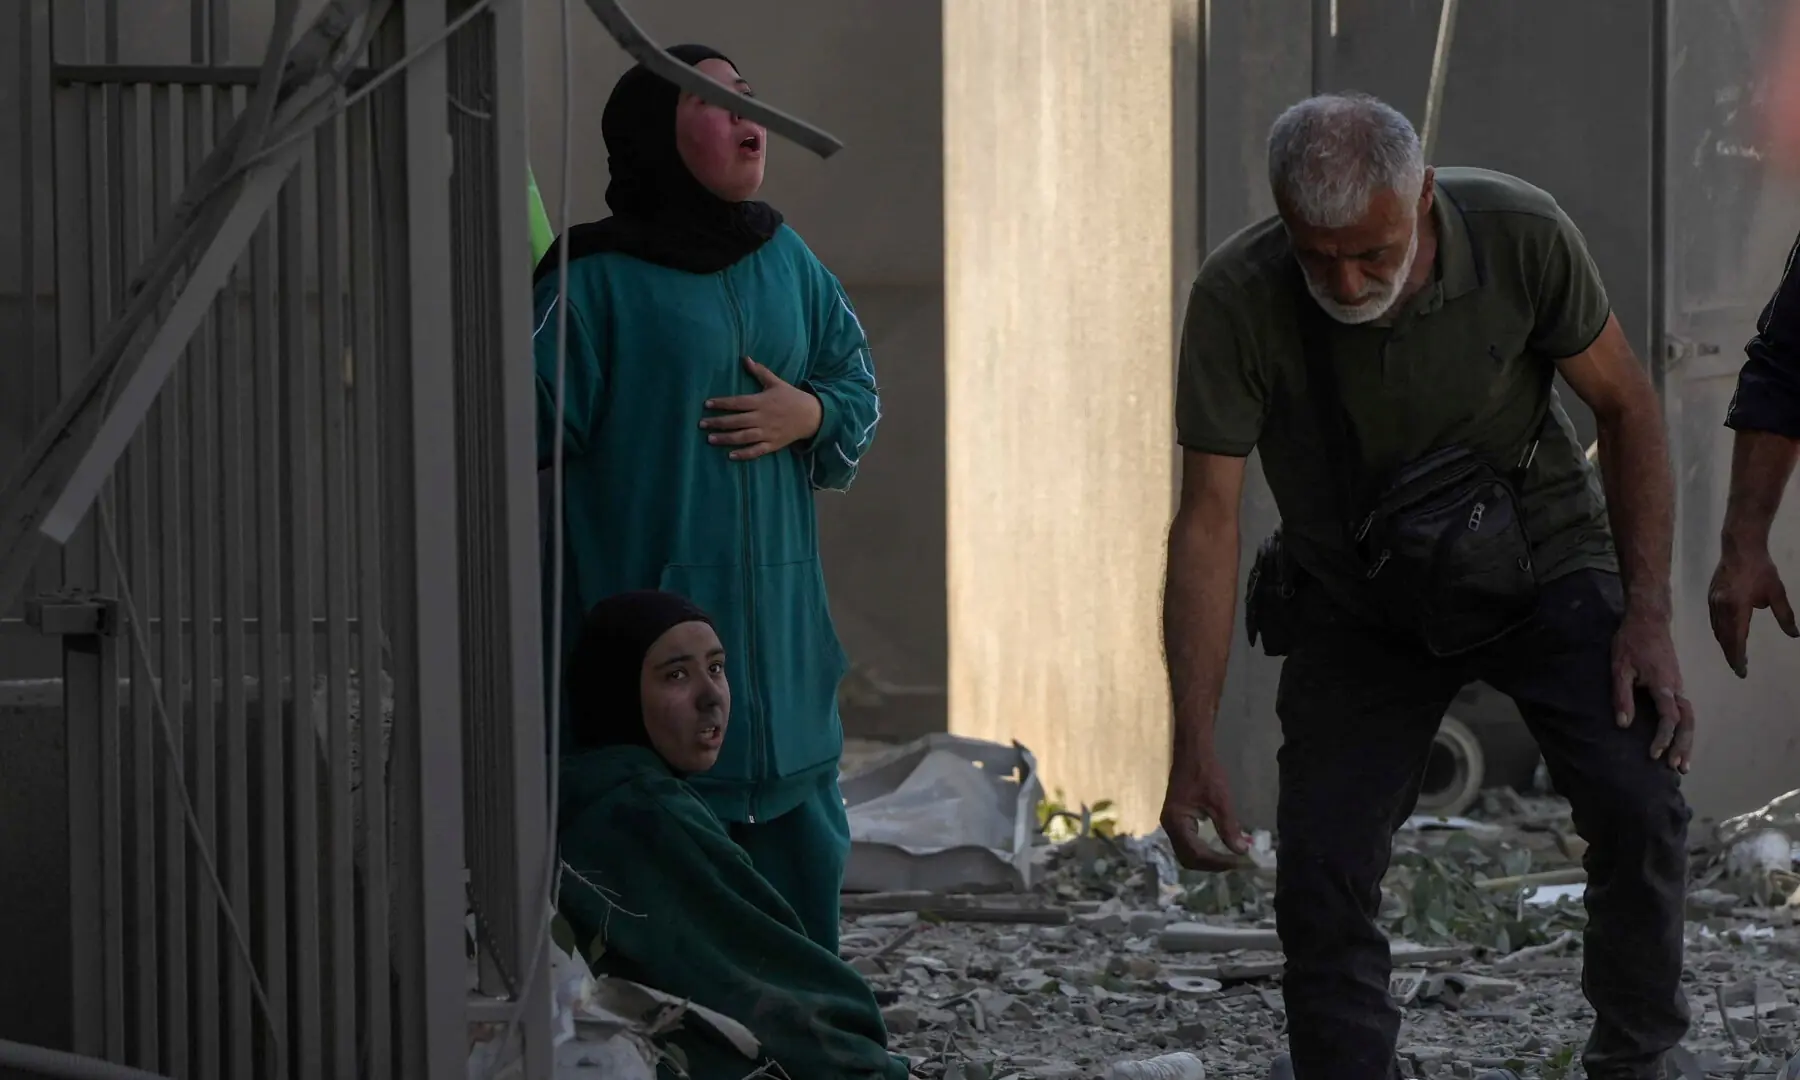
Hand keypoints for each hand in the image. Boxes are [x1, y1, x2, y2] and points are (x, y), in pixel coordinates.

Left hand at [699, 357, 822, 460]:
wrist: (812, 416)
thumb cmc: (791, 397)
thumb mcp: (776, 382)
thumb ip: (760, 372)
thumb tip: (745, 358)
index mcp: (761, 401)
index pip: (737, 402)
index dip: (721, 403)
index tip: (706, 404)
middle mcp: (762, 418)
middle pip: (736, 421)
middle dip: (718, 422)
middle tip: (701, 424)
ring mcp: (767, 433)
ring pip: (743, 437)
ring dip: (725, 438)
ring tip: (710, 439)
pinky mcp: (772, 444)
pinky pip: (756, 451)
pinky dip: (743, 454)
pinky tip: (730, 456)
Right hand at [1159, 753, 1253, 872]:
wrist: (1192, 752)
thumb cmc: (1206, 773)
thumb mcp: (1220, 801)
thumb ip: (1229, 828)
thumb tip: (1241, 851)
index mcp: (1176, 823)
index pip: (1197, 854)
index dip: (1219, 862)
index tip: (1240, 862)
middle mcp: (1169, 827)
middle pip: (1189, 859)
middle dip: (1212, 864)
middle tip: (1236, 863)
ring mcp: (1171, 824)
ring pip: (1188, 853)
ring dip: (1208, 859)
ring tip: (1230, 858)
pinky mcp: (1177, 819)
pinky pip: (1189, 843)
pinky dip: (1204, 849)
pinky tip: (1220, 847)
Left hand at [1612, 607, 1695, 772]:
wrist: (1648, 619)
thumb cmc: (1631, 642)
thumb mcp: (1620, 667)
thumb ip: (1622, 696)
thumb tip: (1623, 724)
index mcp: (1664, 685)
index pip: (1670, 718)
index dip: (1664, 738)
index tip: (1655, 755)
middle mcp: (1676, 687)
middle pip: (1687, 722)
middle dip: (1684, 746)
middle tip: (1679, 769)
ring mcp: (1679, 685)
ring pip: (1690, 717)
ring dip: (1687, 740)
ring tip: (1682, 763)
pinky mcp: (1676, 683)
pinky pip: (1685, 710)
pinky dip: (1684, 728)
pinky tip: (1678, 741)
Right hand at [1708, 542, 1798, 677]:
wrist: (1740, 547)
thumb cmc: (1761, 569)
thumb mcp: (1777, 592)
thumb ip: (1785, 615)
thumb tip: (1794, 635)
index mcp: (1737, 607)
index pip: (1737, 639)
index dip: (1739, 657)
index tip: (1743, 672)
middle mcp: (1721, 607)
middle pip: (1724, 638)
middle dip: (1731, 655)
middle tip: (1739, 669)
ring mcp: (1713, 601)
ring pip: (1717, 630)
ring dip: (1725, 645)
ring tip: (1734, 655)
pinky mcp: (1710, 596)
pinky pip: (1714, 620)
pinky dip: (1720, 632)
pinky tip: (1726, 636)